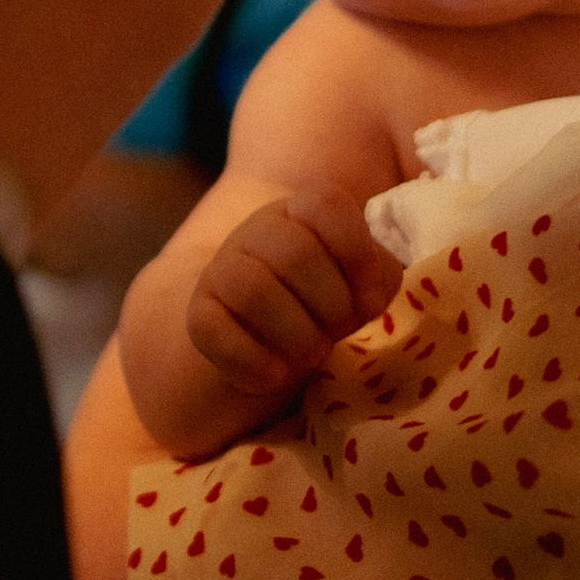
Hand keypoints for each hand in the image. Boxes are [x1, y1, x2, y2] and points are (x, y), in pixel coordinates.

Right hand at [186, 185, 402, 398]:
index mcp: (300, 211)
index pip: (326, 204)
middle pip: (296, 253)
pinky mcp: (199, 314)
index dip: (357, 253)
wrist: (271, 341)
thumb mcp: (361, 284)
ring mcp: (221, 268)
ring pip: (252, 289)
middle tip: (337, 331)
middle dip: (332, 304)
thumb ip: (379, 276)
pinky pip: (213, 330)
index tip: (369, 299)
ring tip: (311, 354)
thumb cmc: (325, 302)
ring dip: (296, 335)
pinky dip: (253, 362)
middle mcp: (256, 230)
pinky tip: (276, 375)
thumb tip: (370, 293)